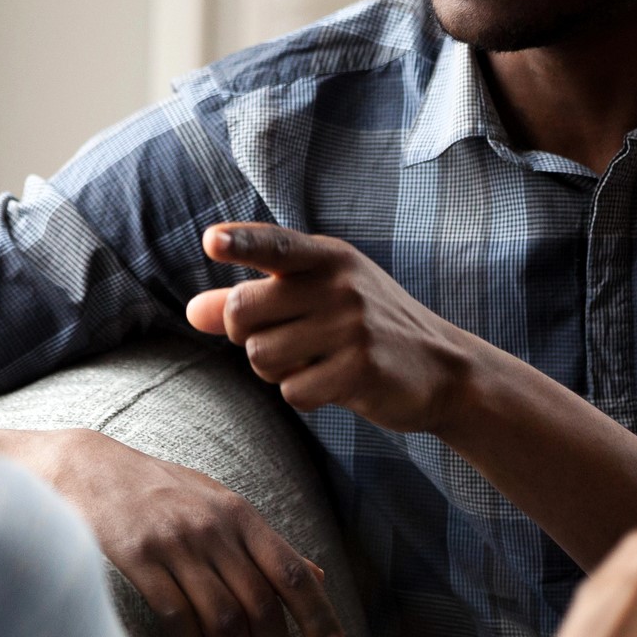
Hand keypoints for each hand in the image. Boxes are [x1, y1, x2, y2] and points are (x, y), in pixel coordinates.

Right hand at [0, 426, 346, 636]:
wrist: (90, 468)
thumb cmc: (162, 489)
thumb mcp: (220, 502)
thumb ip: (266, 541)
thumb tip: (315, 575)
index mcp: (240, 515)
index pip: (292, 572)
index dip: (318, 616)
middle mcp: (213, 529)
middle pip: (260, 605)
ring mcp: (174, 543)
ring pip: (222, 618)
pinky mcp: (137, 558)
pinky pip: (174, 615)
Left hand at [186, 223, 481, 433]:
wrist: (443, 369)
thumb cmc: (366, 327)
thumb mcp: (317, 299)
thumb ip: (255, 299)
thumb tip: (193, 311)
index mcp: (327, 256)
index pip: (275, 244)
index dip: (240, 243)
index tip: (211, 241)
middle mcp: (339, 284)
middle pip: (243, 312)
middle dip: (245, 336)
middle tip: (279, 341)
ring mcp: (352, 325)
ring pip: (261, 357)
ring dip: (276, 370)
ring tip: (313, 362)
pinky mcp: (361, 368)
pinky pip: (293, 391)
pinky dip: (303, 395)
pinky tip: (333, 384)